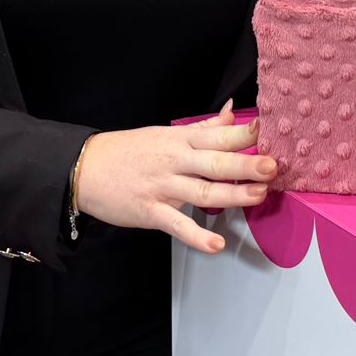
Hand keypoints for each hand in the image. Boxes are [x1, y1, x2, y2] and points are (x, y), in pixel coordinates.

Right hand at [74, 103, 277, 254]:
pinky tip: (216, 244)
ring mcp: (162, 187)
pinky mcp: (150, 211)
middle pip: (215, 162)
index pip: (217, 135)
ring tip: (258, 196)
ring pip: (203, 191)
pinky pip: (176, 224)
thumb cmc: (129, 151)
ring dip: (232, 195)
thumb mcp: (166, 133)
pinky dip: (196, 235)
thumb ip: (203, 128)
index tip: (267, 132)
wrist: (84, 168)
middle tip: (271, 166)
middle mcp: (175, 161)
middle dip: (245, 164)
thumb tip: (232, 112)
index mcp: (180, 139)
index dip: (242, 134)